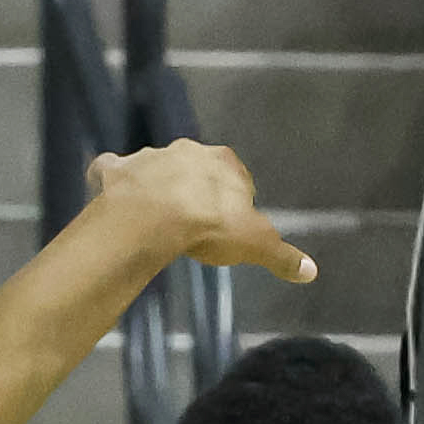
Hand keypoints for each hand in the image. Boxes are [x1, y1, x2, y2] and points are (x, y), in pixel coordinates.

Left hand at [86, 135, 317, 281]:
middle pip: (196, 170)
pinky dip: (110, 180)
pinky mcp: (116, 170)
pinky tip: (111, 197)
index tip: (231, 225)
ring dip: (156, 185)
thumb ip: (283, 257)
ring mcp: (149, 157)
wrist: (153, 217)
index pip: (238, 180)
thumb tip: (312, 272)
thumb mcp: (256, 244)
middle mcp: (187, 151)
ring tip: (156, 216)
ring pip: (155, 168)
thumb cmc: (211, 226)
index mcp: (225, 162)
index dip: (236, 203)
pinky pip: (111, 170)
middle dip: (197, 189)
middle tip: (195, 221)